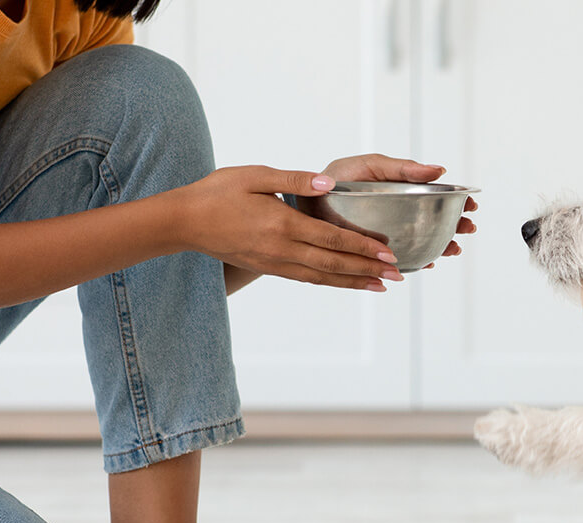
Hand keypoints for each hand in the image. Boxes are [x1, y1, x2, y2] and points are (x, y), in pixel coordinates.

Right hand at [173, 165, 402, 290]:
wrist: (185, 222)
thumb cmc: (218, 192)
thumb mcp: (256, 175)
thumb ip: (295, 180)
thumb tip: (330, 183)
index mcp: (282, 224)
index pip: (332, 239)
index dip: (363, 246)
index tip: (388, 251)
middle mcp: (282, 249)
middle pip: (334, 264)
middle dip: (368, 270)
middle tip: (398, 274)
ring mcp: (275, 263)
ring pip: (322, 277)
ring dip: (353, 282)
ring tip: (380, 286)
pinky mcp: (268, 268)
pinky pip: (306, 279)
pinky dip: (331, 283)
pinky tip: (346, 283)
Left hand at [322, 154, 477, 268]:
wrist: (307, 201)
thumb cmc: (338, 178)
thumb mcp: (371, 166)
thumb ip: (402, 168)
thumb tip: (439, 170)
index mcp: (401, 189)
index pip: (436, 196)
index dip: (455, 200)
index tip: (471, 205)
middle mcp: (399, 213)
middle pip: (436, 221)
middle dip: (455, 226)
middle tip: (467, 229)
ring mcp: (390, 233)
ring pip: (424, 242)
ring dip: (442, 246)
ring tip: (452, 249)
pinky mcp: (377, 251)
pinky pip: (402, 259)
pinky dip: (417, 261)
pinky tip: (426, 262)